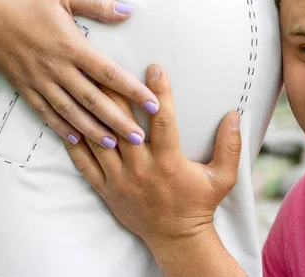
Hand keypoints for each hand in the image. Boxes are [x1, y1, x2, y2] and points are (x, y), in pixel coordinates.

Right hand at [0, 0, 159, 146]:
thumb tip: (128, 11)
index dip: (134, 90)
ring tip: (113, 145)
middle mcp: (57, 68)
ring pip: (70, 111)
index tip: (153, 104)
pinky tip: (76, 141)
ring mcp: (39, 80)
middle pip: (93, 100)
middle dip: (118, 120)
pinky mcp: (24, 87)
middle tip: (138, 138)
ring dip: (93, 130)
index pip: (110, 73)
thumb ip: (98, 4)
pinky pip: (44, 112)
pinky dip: (60, 127)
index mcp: (72, 46)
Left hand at [64, 64, 241, 249]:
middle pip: (124, 124)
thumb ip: (230, 146)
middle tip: (109, 67)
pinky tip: (69, 124)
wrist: (176, 237)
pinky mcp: (107, 189)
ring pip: (101, 140)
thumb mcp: (223, 178)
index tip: (155, 68)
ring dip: (93, 113)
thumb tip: (235, 115)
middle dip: (117, 93)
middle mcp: (142, 168)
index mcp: (169, 161)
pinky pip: (85, 164)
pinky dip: (75, 143)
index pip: (162, 119)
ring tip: (85, 87)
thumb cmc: (199, 204)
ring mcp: (120, 179)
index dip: (159, 92)